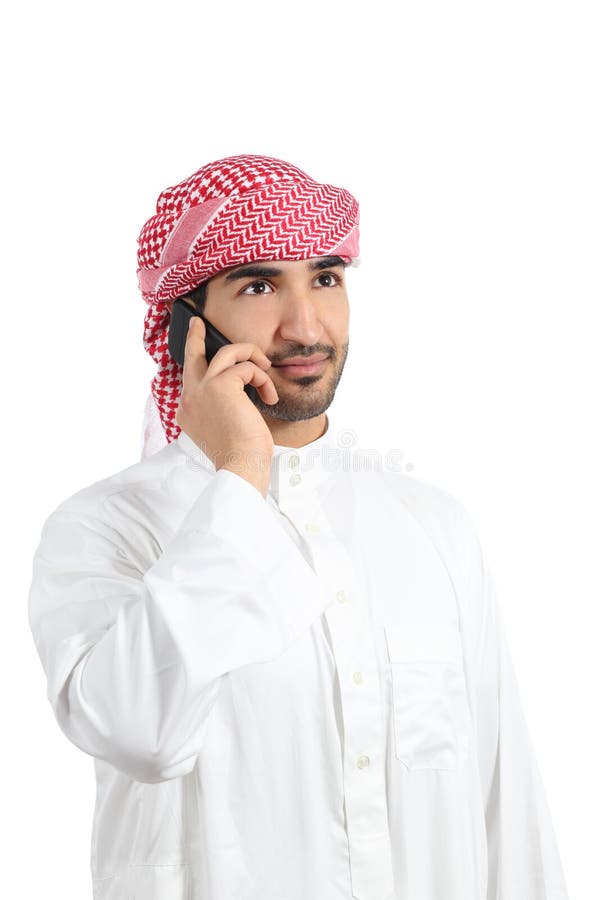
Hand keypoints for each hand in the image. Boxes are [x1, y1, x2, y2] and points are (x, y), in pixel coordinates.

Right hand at [175, 316, 277, 496]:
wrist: (241, 467)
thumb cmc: (240, 454)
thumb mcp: (225, 428)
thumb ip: (222, 407)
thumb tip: (239, 389)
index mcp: (188, 411)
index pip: (193, 379)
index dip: (206, 370)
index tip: (205, 359)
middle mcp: (189, 398)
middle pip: (192, 355)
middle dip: (195, 335)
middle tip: (197, 322)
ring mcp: (202, 389)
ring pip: (226, 352)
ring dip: (251, 356)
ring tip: (266, 367)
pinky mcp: (220, 385)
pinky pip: (247, 368)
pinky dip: (263, 379)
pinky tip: (270, 397)